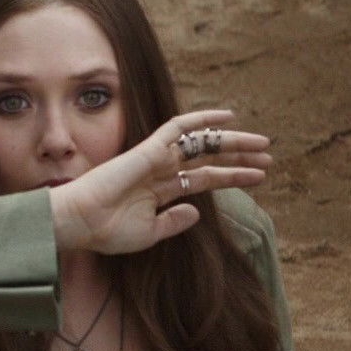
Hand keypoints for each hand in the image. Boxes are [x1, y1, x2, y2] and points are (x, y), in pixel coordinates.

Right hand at [49, 109, 271, 254]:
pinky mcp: (149, 149)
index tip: (259, 177)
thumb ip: (173, 222)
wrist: (82, 222)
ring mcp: (156, 159)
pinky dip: (202, 119)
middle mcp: (161, 172)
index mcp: (161, 192)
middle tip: (269, 157)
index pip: (204, 179)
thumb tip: (197, 212)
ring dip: (232, 142)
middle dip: (239, 157)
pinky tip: (226, 117)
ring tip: (262, 144)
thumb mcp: (149, 234)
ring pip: (202, 144)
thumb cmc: (107, 231)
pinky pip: (179, 128)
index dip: (232, 177)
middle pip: (209, 159)